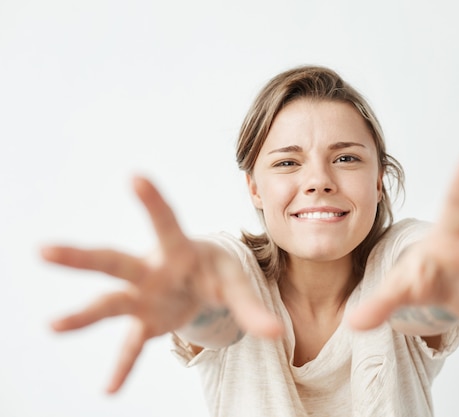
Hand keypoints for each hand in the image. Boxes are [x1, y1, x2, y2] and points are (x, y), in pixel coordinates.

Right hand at [42, 177, 281, 392]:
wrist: (204, 283)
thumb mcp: (238, 284)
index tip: (135, 176)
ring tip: (54, 325)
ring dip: (84, 314)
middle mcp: (152, 270)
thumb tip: (276, 333)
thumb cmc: (218, 271)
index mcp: (179, 249)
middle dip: (82, 257)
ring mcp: (144, 297)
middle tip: (43, 251)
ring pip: (109, 301)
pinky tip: (110, 389)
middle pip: (115, 261)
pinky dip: (124, 366)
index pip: (165, 221)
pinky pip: (131, 346)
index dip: (152, 201)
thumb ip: (252, 308)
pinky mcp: (146, 322)